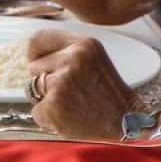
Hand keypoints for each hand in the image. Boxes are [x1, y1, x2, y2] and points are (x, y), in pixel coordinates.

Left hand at [26, 29, 144, 138]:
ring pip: (33, 89)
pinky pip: (36, 111)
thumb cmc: (108, 93)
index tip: (42, 63)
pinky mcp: (54, 107)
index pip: (38, 38)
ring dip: (47, 99)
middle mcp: (71, 60)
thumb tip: (33, 54)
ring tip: (73, 104)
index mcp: (83, 44)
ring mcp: (61, 84)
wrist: (128, 123)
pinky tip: (69, 118)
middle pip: (34, 66)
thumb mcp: (93, 59)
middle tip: (72, 91)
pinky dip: (48, 118)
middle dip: (46, 80)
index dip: (36, 53)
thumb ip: (66, 51)